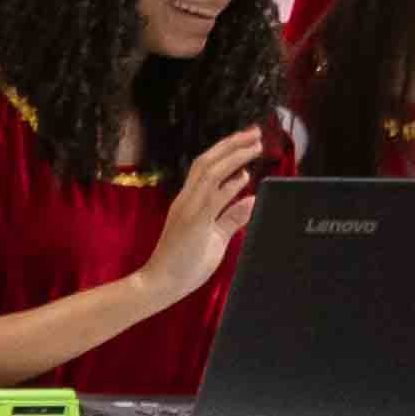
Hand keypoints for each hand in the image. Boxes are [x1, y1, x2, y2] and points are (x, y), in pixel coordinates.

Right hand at [138, 127, 273, 307]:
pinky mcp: (193, 222)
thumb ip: (231, 218)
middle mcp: (186, 200)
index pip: (205, 168)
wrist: (160, 284)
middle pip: (207, 162)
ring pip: (209, 172)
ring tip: (254, 144)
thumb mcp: (215, 237)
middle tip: (254, 131)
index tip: (247, 140)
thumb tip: (252, 200)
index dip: (226, 151)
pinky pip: (212, 197)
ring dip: (234, 157)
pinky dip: (230, 185)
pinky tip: (244, 176)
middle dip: (232, 144)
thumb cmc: (184, 265)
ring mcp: (188, 210)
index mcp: (188, 202)